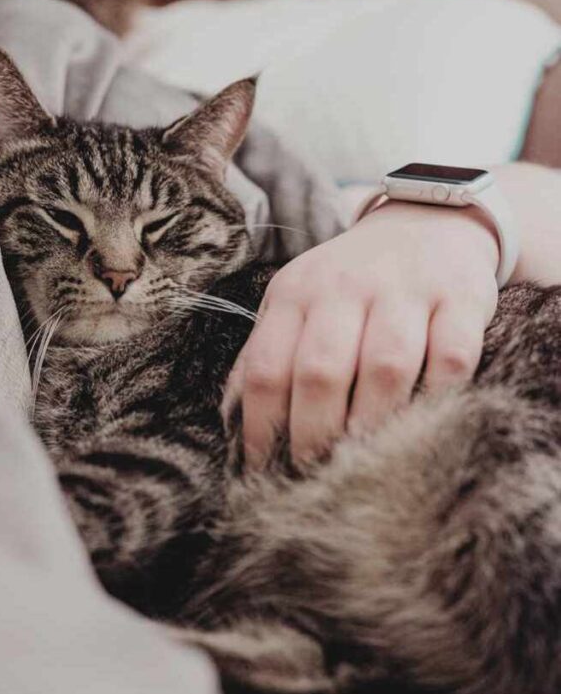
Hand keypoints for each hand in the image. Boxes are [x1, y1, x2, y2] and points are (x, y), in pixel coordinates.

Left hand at [224, 200, 499, 468]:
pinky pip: (451, 357)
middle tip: (317, 473)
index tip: (265, 469)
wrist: (429, 219)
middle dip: (314, 433)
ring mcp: (406, 290)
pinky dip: (438, 396)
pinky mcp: (460, 298)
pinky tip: (426, 421)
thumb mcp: (298, 301)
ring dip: (373, 422)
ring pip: (386, 366)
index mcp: (297, 293)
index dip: (261, 427)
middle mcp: (346, 287)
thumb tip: (233, 421)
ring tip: (366, 460)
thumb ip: (267, 352)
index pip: (267, 367)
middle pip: (321, 371)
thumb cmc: (353, 281)